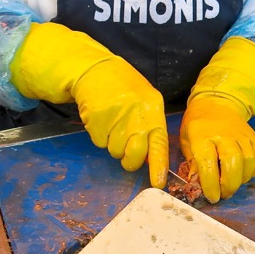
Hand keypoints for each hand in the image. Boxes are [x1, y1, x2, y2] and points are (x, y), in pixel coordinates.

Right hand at [10, 23, 167, 187]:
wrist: (96, 70)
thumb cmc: (125, 89)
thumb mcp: (146, 102)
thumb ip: (151, 127)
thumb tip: (151, 159)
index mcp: (153, 110)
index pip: (159, 144)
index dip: (158, 166)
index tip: (158, 183)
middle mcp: (136, 115)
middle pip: (135, 155)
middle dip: (130, 161)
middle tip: (126, 153)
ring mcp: (116, 117)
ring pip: (115, 151)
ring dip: (112, 144)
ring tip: (112, 124)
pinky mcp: (96, 119)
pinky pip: (99, 142)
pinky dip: (99, 136)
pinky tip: (102, 120)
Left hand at [179, 96, 254, 202]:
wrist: (216, 103)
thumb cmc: (197, 126)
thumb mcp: (187, 142)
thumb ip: (193, 165)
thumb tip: (199, 188)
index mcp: (202, 136)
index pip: (208, 163)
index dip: (210, 184)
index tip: (211, 197)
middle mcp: (224, 134)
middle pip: (233, 162)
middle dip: (229, 185)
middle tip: (224, 194)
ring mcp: (241, 135)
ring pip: (249, 162)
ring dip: (242, 179)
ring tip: (232, 184)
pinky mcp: (254, 137)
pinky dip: (253, 171)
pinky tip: (243, 174)